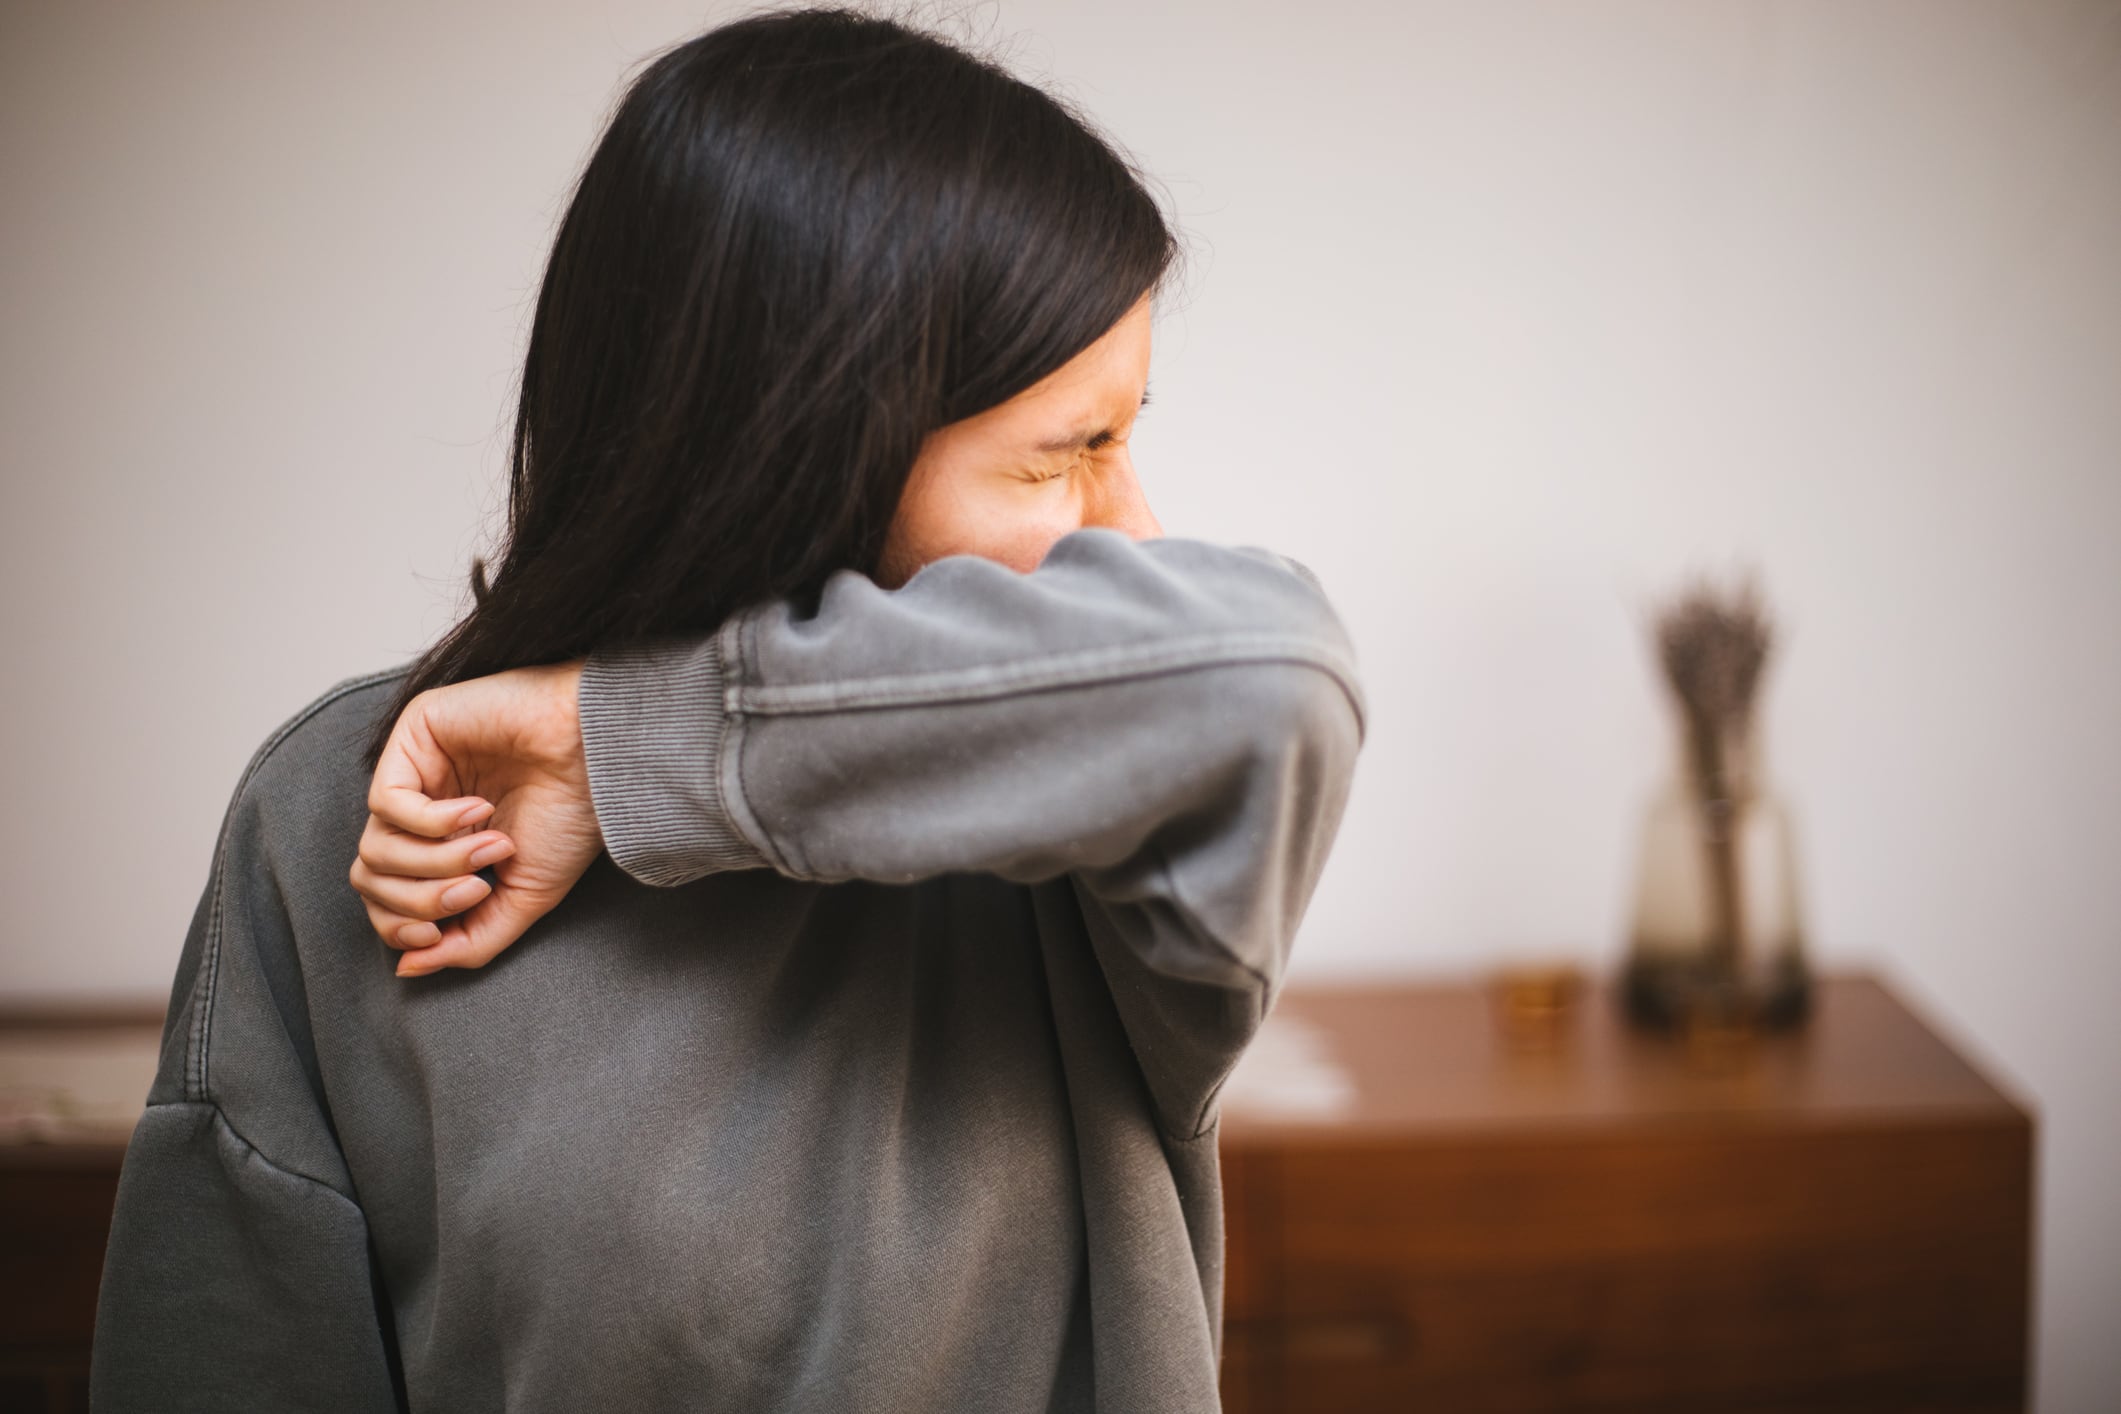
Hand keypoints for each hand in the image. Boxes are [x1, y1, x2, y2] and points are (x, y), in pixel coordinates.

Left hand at [349, 660, 603, 976]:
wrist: (600, 755)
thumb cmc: (572, 816)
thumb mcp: (524, 897)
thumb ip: (469, 940)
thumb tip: (408, 968)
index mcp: (447, 847)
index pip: (385, 900)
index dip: (400, 927)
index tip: (436, 934)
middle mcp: (423, 810)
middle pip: (371, 879)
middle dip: (421, 900)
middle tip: (477, 888)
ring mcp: (416, 773)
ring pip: (376, 847)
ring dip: (436, 862)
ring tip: (493, 846)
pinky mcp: (412, 736)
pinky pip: (385, 803)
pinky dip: (432, 822)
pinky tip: (479, 809)